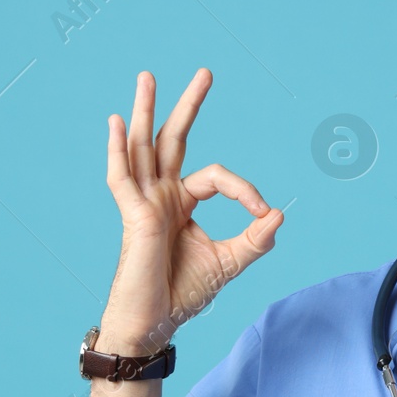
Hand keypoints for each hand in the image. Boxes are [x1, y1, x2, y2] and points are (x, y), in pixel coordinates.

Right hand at [98, 69, 282, 353]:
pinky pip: (121, 178)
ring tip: (148, 76)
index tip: (263, 214)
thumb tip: (280, 213)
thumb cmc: (182, 294)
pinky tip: (117, 121)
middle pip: (173, 140)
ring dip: (145, 111)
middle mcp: (161, 197)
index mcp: (182, 204)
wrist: (155, 324)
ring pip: (143, 147)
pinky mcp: (132, 217)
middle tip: (206, 72)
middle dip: (188, 106)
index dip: (244, 190)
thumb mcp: (229, 263)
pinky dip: (118, 149)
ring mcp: (144, 204)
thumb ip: (255, 240)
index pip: (216, 177)